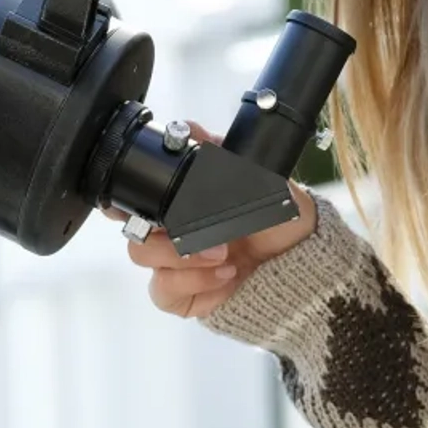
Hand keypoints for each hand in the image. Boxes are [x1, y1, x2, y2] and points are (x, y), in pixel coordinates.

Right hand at [112, 122, 318, 318]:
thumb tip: (195, 131)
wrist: (304, 266)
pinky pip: (164, 290)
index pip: (137, 196)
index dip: (123, 195)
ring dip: (182, 254)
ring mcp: (174, 266)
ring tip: (222, 252)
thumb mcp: (261, 180)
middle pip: (132, 225)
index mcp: (182, 202)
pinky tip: (225, 273)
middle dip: (159, 226)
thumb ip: (226, 156)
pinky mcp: (182, 295)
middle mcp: (172, 232)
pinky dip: (194, 281)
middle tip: (193, 230)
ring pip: (142, 255)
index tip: (136, 193)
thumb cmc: (280, 222)